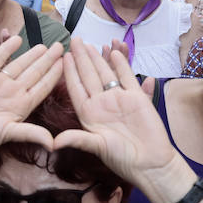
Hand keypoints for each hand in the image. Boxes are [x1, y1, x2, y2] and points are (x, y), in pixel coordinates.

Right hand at [0, 33, 63, 155]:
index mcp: (22, 105)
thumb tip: (53, 144)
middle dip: (48, 60)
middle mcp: (12, 92)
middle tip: (61, 47)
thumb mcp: (9, 134)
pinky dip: (7, 48)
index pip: (43, 87)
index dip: (55, 75)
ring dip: (32, 54)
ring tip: (45, 45)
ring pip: (19, 64)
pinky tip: (17, 40)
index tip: (67, 64)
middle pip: (34, 72)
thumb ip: (31, 134)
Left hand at [52, 39, 180, 186]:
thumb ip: (76, 139)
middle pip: (89, 76)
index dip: (69, 72)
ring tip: (91, 43)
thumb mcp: (97, 147)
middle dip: (82, 57)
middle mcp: (101, 104)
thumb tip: (52, 144)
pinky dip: (122, 65)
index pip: (76, 88)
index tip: (63, 57)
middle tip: (74, 39)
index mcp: (88, 114)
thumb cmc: (121, 158)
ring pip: (107, 73)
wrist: (150, 163)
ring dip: (99, 58)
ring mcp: (118, 99)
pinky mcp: (136, 98)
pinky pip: (127, 77)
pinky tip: (115, 52)